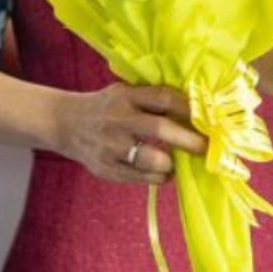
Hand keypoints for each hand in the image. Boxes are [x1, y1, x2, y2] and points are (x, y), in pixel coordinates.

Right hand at [58, 84, 207, 184]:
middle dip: (189, 140)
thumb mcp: (124, 93)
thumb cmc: (107, 107)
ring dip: (170, 162)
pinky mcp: (106, 169)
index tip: (207, 117)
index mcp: (126, 98)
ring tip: (173, 161)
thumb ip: (151, 99)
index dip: (188, 108)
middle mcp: (118, 121)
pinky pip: (141, 178)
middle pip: (161, 129)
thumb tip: (194, 108)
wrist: (65, 124)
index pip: (163, 99)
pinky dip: (158, 176)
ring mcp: (111, 147)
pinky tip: (162, 171)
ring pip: (152, 159)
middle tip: (205, 147)